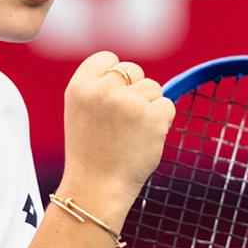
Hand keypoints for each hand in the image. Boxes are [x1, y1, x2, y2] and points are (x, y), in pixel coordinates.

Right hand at [58, 52, 174, 224]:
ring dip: (149, 107)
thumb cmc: (91, 153)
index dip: (116, 75)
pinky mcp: (152, 117)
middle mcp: (102, 90)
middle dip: (135, 91)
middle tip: (122, 122)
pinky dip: (162, 122)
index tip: (114, 96)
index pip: (108, 58)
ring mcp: (128, 103)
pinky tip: (144, 139)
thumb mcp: (82, 112)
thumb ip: (100, 88)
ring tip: (131, 133)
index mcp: (79, 86)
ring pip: (153, 88)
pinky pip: (168, 106)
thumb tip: (134, 73)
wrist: (96, 189)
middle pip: (134, 71)